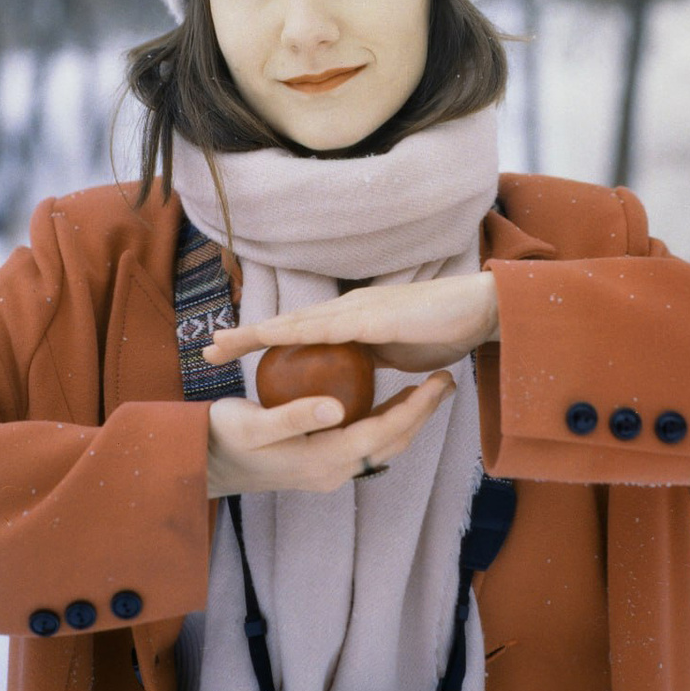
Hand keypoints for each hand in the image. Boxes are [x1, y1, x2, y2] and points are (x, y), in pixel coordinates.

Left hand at [202, 270, 499, 375]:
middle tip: (207, 348)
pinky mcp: (376, 317)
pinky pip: (330, 326)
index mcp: (352, 320)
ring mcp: (360, 310)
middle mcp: (349, 310)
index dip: (265, 341)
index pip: (300, 333)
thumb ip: (372, 361)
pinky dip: (298, 331)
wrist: (482, 309)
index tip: (231, 352)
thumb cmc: (444, 328)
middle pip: (288, 325)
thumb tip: (355, 381)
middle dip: (247, 337)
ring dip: (260, 333)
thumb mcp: (396, 353)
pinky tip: (272, 336)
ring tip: (223, 344)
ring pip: (299, 323)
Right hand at [206, 371, 456, 497]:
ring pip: (380, 443)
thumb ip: (294, 415)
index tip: (437, 383)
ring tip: (429, 385)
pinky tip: (389, 396)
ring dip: (407, 417)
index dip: (413, 409)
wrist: (201, 461)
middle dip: (421, 413)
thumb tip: (337, 407)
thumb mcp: (254, 423)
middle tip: (445, 379)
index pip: (381, 434)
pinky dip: (384, 419)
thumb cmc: (223, 437)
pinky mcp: (320, 458)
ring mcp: (327, 468)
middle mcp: (331, 471)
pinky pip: (364, 440)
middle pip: (389, 442)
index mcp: (321, 461)